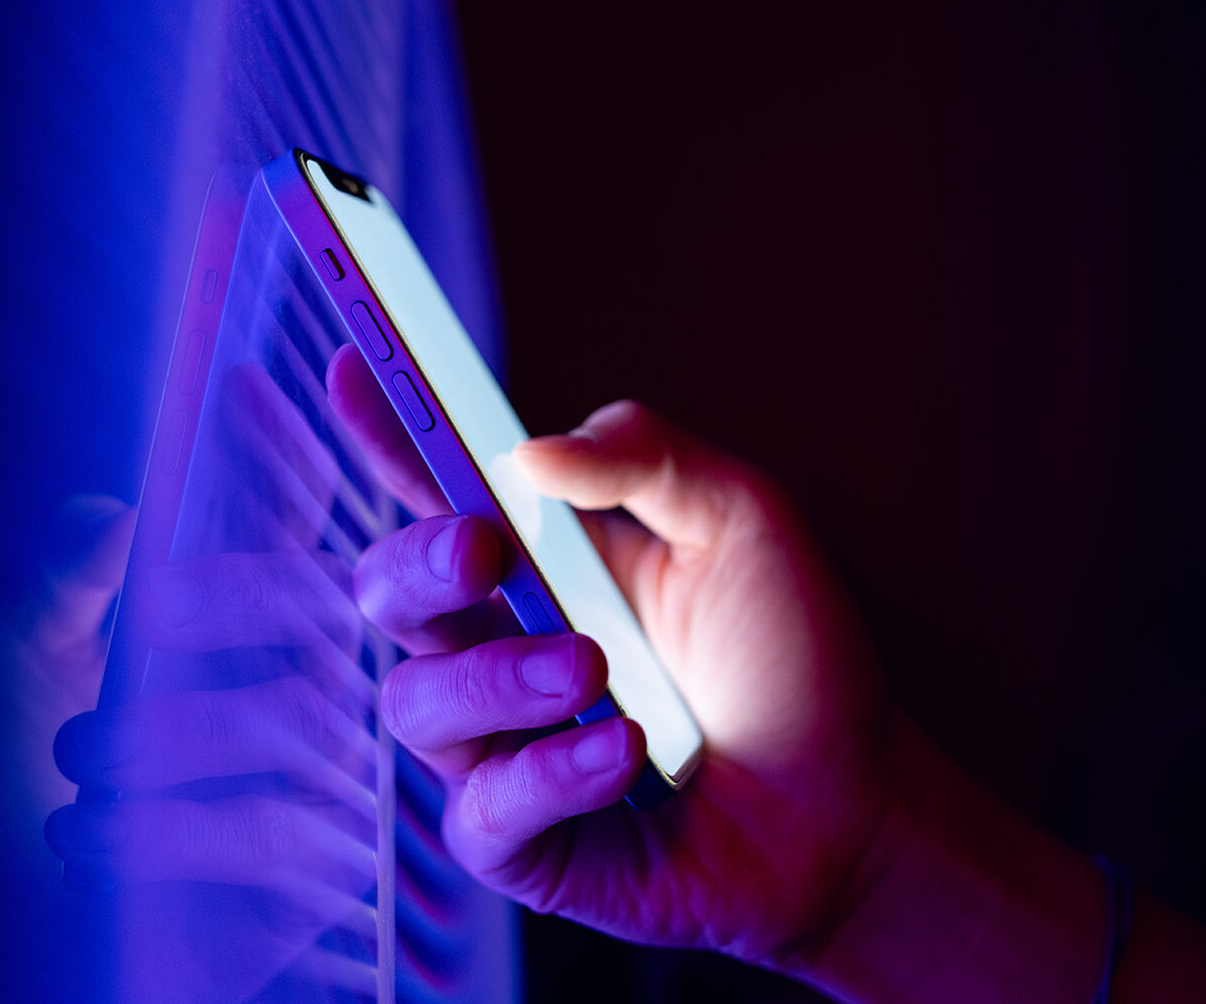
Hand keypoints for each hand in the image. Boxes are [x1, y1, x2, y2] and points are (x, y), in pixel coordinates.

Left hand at [29, 361, 385, 1001]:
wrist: (27, 930)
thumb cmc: (28, 786)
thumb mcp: (15, 674)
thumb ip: (51, 591)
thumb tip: (107, 513)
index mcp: (235, 622)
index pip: (278, 520)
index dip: (273, 454)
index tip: (238, 386)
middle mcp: (294, 683)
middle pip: (308, 604)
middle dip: (231, 593)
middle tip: (141, 620)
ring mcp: (317, 776)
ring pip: (285, 721)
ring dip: (166, 737)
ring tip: (77, 764)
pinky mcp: (317, 873)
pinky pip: (269, 833)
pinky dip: (163, 832)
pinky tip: (83, 837)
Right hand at [327, 344, 897, 965]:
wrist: (851, 804)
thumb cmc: (791, 659)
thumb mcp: (743, 521)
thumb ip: (648, 457)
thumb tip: (534, 451)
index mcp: (540, 558)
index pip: (436, 485)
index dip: (384, 430)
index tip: (353, 364)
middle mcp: (499, 644)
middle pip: (389, 590)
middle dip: (418, 562)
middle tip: (484, 550)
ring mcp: (500, 745)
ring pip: (418, 701)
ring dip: (501, 676)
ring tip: (596, 670)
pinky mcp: (520, 840)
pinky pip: (484, 807)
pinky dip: (552, 771)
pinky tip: (627, 754)